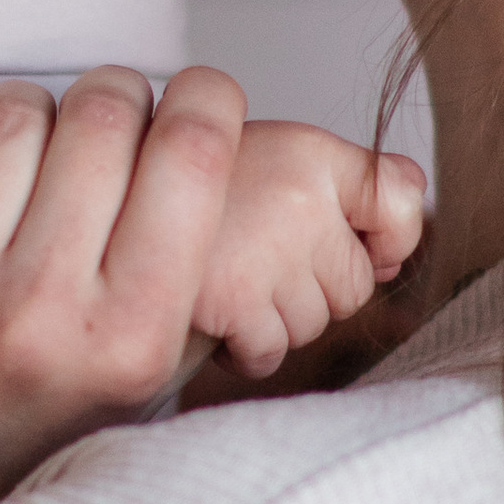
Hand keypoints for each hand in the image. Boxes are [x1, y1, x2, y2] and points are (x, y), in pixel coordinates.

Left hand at [0, 67, 243, 503]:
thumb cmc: (33, 417)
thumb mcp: (142, 377)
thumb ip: (194, 276)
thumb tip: (230, 143)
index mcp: (132, 341)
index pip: (194, 156)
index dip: (207, 99)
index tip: (202, 97)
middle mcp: (41, 320)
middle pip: (104, 118)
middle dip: (118, 96)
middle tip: (115, 114)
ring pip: (14, 116)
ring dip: (35, 111)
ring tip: (38, 145)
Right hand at [192, 122, 426, 377]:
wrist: (101, 209)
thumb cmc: (186, 192)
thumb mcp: (268, 156)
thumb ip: (341, 187)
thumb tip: (395, 252)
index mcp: (310, 151)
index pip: (402, 197)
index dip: (388, 233)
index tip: (361, 240)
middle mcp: (298, 197)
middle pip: (355, 282)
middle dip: (314, 286)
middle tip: (256, 256)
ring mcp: (270, 253)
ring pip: (314, 323)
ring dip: (276, 318)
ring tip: (228, 278)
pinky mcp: (235, 301)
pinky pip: (270, 351)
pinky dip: (245, 346)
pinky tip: (215, 311)